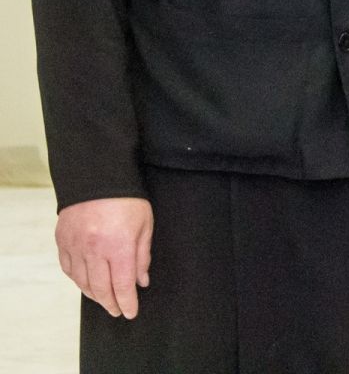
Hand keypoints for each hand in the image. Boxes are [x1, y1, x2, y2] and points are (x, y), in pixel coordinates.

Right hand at [55, 197, 151, 318]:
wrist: (97, 176)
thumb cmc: (127, 199)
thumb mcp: (145, 225)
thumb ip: (142, 255)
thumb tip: (141, 281)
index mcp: (118, 246)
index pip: (123, 285)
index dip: (127, 302)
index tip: (131, 312)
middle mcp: (94, 250)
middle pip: (101, 288)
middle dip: (110, 303)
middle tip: (117, 311)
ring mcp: (75, 247)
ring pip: (82, 282)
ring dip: (94, 295)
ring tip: (104, 300)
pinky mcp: (63, 241)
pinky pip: (69, 269)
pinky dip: (78, 280)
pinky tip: (86, 284)